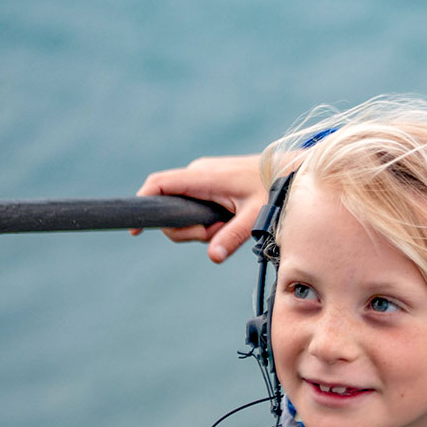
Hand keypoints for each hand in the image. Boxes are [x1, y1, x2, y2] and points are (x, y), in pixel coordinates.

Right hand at [135, 154, 265, 262]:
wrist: (290, 171)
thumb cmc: (273, 189)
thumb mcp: (256, 215)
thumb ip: (233, 235)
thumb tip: (213, 256)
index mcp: (203, 176)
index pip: (159, 185)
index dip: (142, 204)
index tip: (136, 229)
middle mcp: (197, 174)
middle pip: (168, 209)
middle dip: (187, 229)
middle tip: (216, 232)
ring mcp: (202, 179)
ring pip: (182, 211)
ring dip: (200, 227)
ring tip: (228, 223)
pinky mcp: (208, 185)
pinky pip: (193, 207)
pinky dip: (206, 221)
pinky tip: (227, 221)